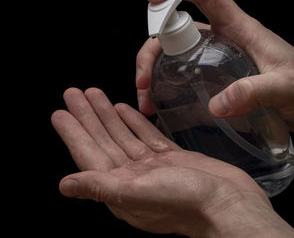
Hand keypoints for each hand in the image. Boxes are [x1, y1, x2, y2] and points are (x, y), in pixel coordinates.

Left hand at [52, 87, 293, 236]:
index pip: (90, 156)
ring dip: (109, 116)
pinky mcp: (172, 159)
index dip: (74, 134)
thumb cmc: (188, 202)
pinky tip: (125, 109)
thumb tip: (65, 185)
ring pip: (124, 136)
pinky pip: (147, 137)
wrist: (229, 203)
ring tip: (95, 95)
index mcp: (121, 188)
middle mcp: (134, 178)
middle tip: (74, 93)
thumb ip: (102, 187)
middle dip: (88, 117)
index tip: (60, 113)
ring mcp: (154, 167)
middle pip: (104, 142)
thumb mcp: (140, 193)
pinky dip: (135, 123)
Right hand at [136, 0, 293, 134]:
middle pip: (178, 30)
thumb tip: (216, 105)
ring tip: (148, 101)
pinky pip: (189, 77)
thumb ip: (254, 92)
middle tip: (143, 83)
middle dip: (152, 50)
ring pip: (178, 55)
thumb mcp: (285, 86)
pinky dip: (173, 89)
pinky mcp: (223, 81)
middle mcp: (226, 40)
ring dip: (157, 73)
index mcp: (240, 28)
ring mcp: (222, 61)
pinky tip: (166, 109)